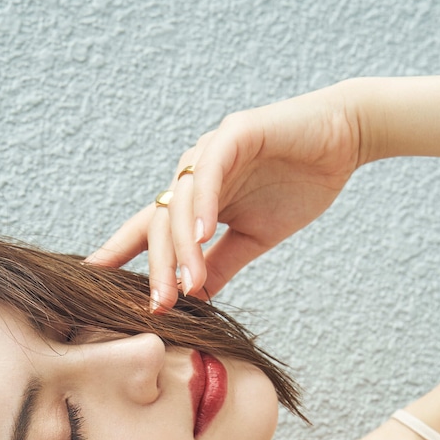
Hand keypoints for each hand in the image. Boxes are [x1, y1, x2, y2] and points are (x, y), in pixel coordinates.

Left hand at [88, 80, 363, 309]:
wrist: (344, 141)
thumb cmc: (299, 186)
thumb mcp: (254, 239)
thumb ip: (221, 264)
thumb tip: (194, 300)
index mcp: (195, 200)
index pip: (150, 230)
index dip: (121, 252)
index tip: (96, 281)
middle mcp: (194, 175)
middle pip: (160, 224)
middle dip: (157, 268)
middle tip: (159, 306)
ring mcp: (211, 152)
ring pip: (181, 203)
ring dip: (182, 248)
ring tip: (187, 283)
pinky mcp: (235, 133)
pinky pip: (210, 172)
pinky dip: (204, 204)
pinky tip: (203, 234)